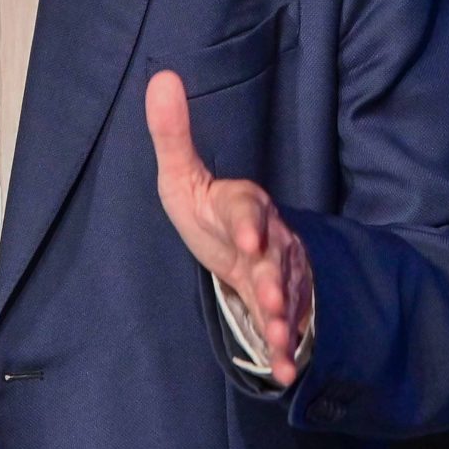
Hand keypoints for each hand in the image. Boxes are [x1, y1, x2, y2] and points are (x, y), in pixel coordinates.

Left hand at [145, 69, 313, 385]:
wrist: (241, 243)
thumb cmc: (207, 208)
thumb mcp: (183, 173)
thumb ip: (173, 134)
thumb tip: (160, 77)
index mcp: (241, 204)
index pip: (246, 208)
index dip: (249, 222)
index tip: (248, 238)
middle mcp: (267, 239)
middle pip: (273, 257)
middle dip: (272, 278)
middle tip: (268, 298)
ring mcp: (278, 273)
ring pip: (285, 292)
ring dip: (283, 315)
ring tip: (279, 336)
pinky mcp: (280, 304)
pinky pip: (288, 325)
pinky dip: (288, 349)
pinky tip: (285, 371)